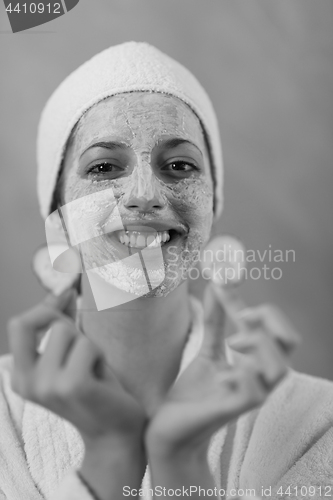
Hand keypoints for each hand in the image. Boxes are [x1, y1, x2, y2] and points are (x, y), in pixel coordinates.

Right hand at [7, 288, 146, 498]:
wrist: (115, 431)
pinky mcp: (72, 385)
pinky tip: (101, 378)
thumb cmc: (95, 388)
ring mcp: (47, 385)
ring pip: (67, 331)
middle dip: (65, 321)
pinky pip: (88, 345)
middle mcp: (27, 382)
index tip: (67, 293)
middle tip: (82, 342)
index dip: (45, 305)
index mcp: (21, 376)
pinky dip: (99, 356)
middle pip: (40, 321)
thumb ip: (60, 324)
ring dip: (87, 344)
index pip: (19, 323)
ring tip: (93, 368)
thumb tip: (61, 289)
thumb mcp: (70, 354)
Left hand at [146, 283, 298, 457]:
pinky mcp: (233, 410)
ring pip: (279, 368)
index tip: (226, 282)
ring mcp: (249, 395)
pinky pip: (254, 392)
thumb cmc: (193, 392)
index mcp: (255, 361)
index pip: (274, 328)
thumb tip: (217, 285)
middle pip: (288, 343)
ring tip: (232, 342)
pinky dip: (242, 375)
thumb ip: (215, 321)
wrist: (170, 427)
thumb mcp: (207, 349)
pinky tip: (222, 374)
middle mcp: (258, 377)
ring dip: (259, 345)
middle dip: (271, 320)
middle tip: (242, 314)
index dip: (258, 304)